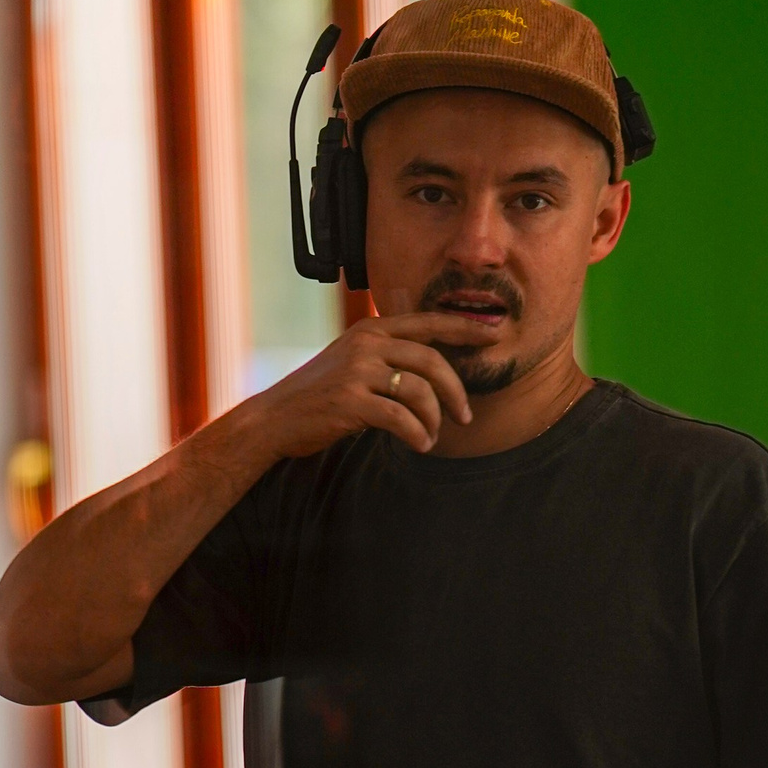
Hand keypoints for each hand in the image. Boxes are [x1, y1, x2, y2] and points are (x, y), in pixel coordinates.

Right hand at [255, 311, 479, 458]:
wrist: (274, 418)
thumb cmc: (317, 396)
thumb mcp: (350, 361)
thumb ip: (385, 356)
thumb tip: (431, 367)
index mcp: (370, 329)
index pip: (428, 322)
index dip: (464, 328)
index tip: (493, 333)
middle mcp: (366, 343)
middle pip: (432, 360)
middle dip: (456, 391)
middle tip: (465, 416)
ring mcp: (357, 371)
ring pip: (420, 391)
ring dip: (434, 420)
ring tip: (432, 437)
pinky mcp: (351, 401)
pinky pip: (402, 418)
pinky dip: (418, 435)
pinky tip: (420, 445)